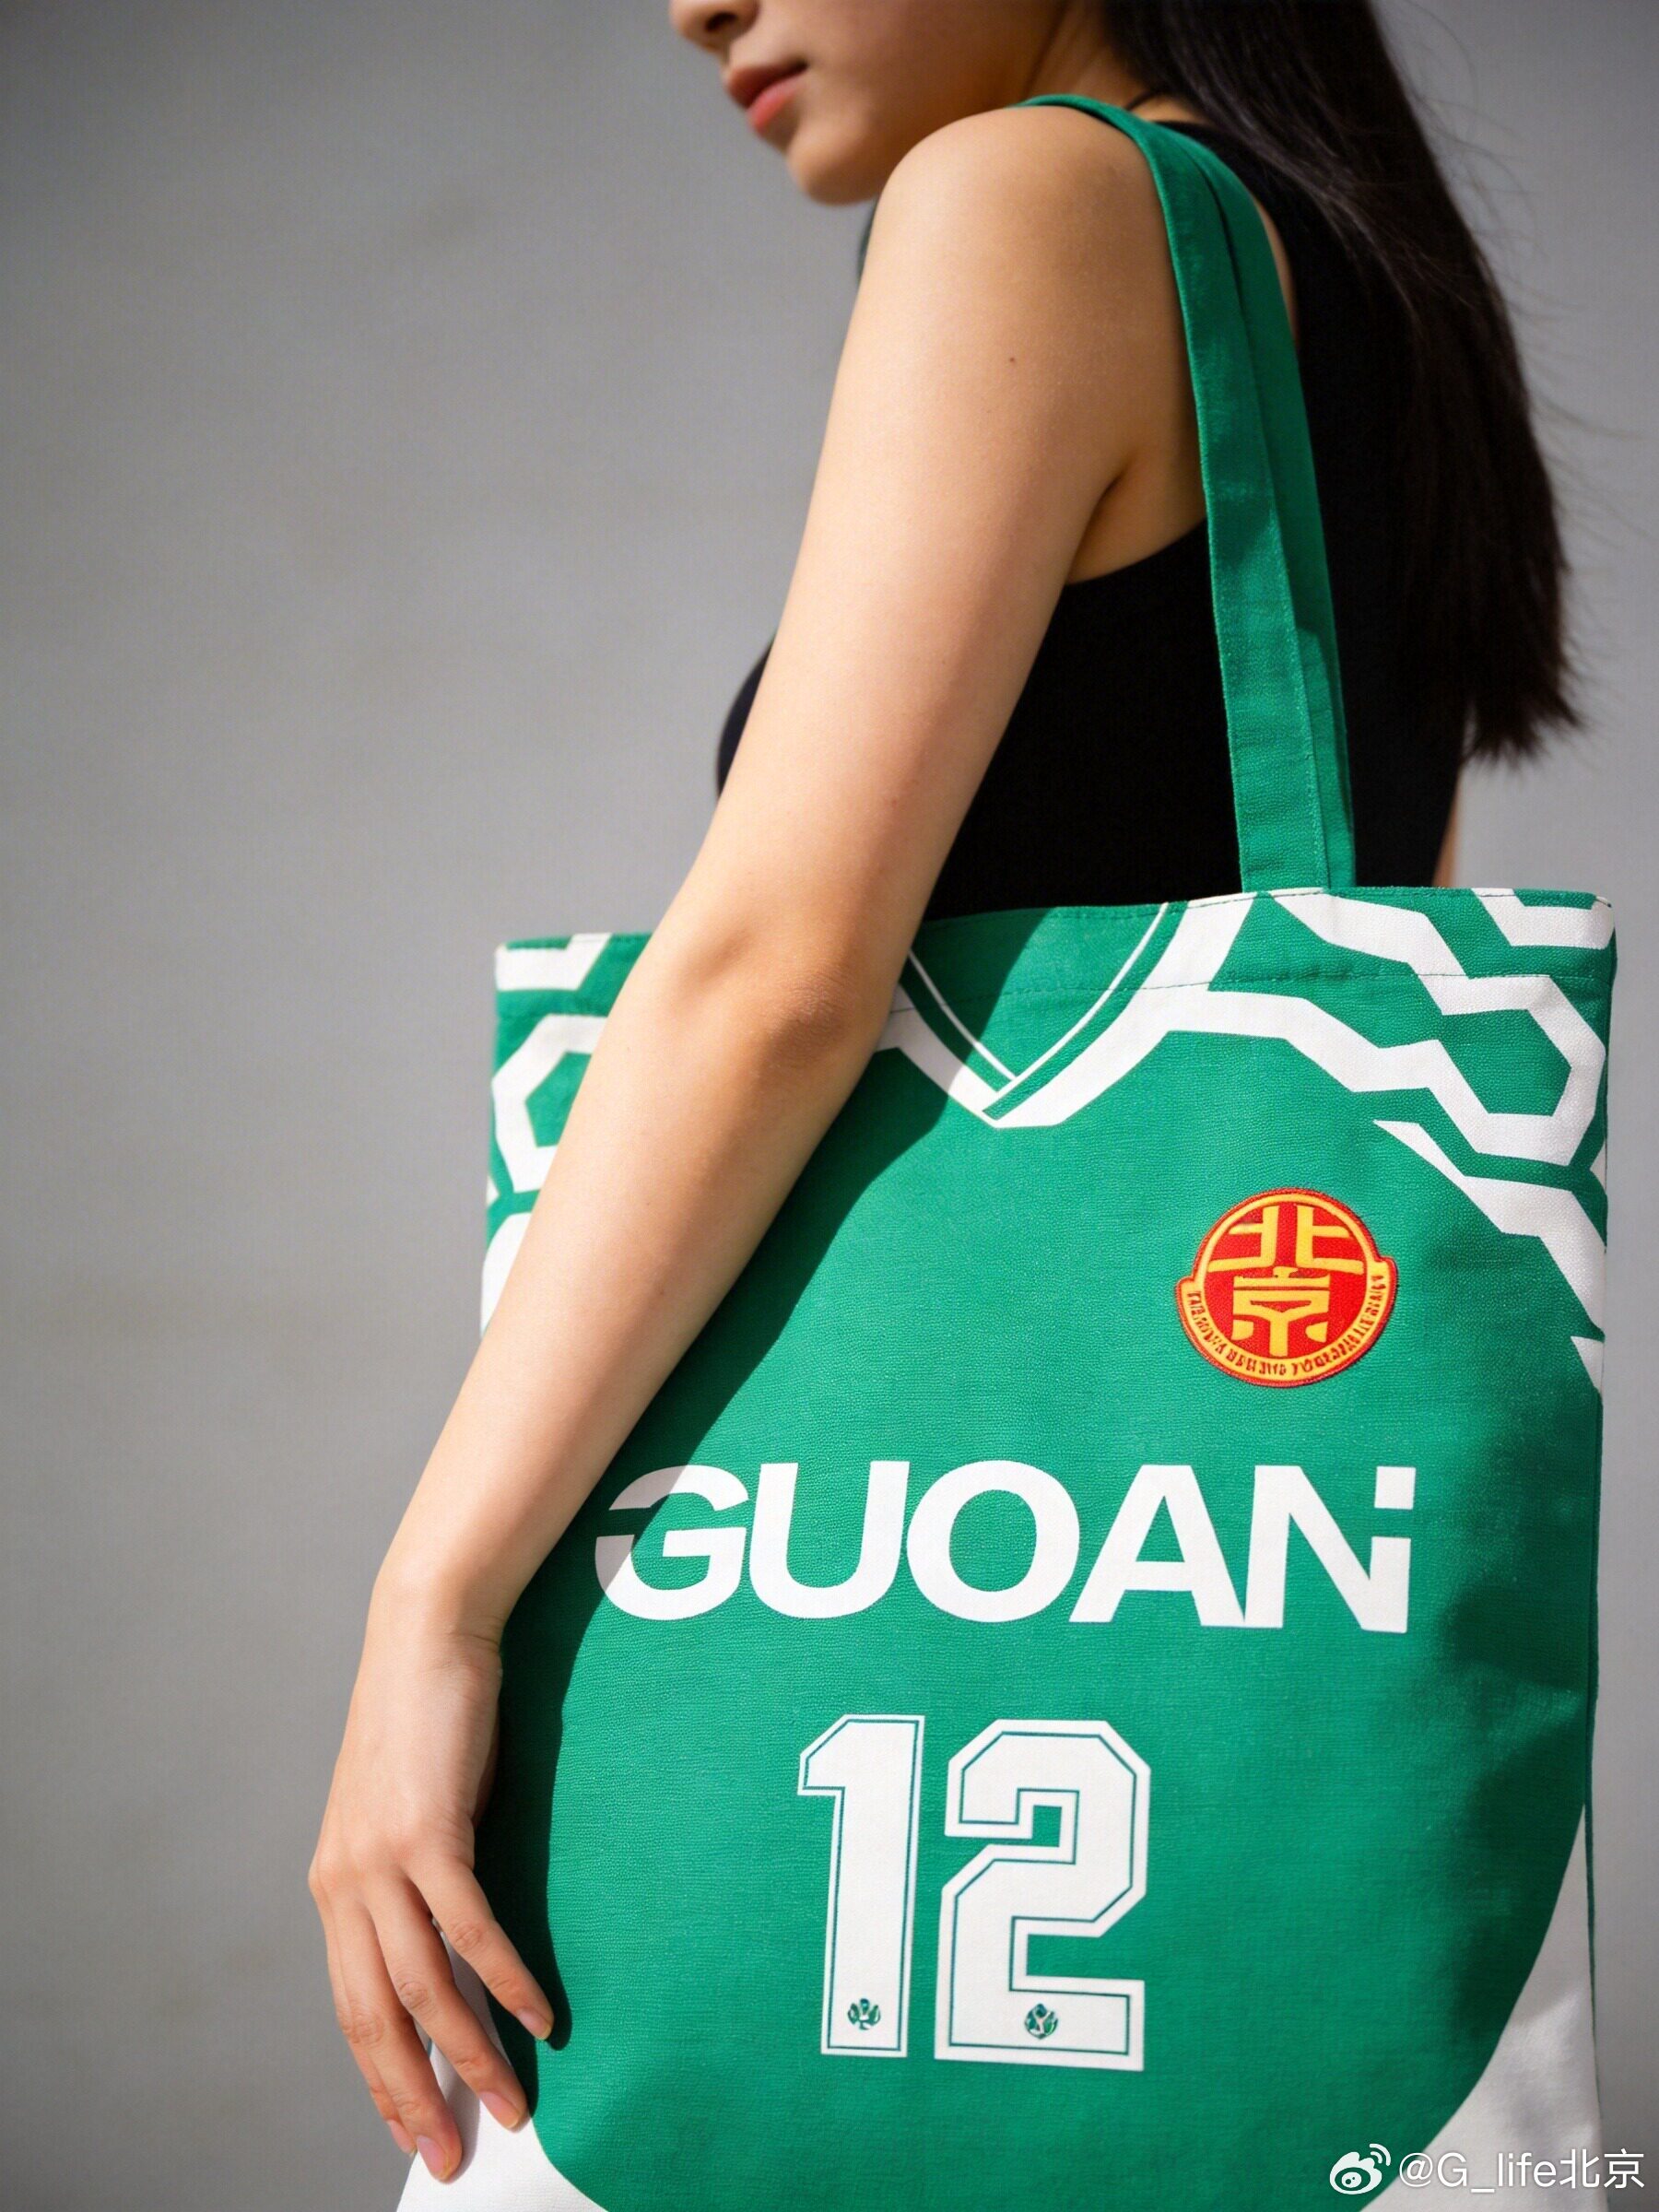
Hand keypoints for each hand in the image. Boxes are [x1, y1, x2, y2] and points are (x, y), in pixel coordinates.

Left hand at [309, 1584, 553, 2180]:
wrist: (426, 1632)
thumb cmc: (430, 1718)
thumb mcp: (408, 1810)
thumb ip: (415, 1876)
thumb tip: (457, 1940)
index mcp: (335, 1883)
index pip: (351, 2006)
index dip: (381, 2076)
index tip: (414, 2128)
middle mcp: (344, 1882)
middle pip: (375, 2017)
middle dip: (415, 2096)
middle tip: (454, 2153)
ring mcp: (380, 1858)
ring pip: (422, 1986)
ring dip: (468, 2055)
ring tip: (510, 2103)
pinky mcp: (426, 1831)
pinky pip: (467, 1927)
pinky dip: (502, 1980)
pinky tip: (536, 2015)